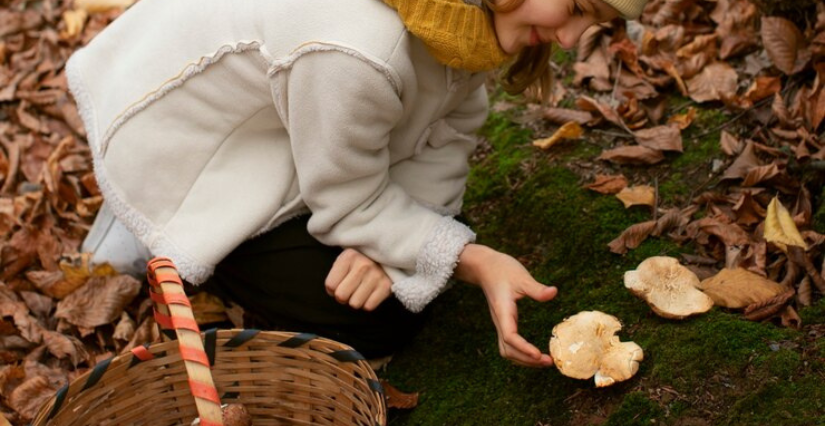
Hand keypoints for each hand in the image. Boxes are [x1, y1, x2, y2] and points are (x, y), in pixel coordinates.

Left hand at [325, 248, 391, 310]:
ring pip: (355, 304)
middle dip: (343, 297)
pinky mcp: (386, 286)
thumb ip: (335, 274)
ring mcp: (376, 275)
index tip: (340, 283)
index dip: (333, 288)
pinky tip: (371, 293)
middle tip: (350, 290)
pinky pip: (368, 306)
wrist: (386, 260)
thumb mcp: (345, 261)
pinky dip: (368, 303)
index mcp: (349, 256)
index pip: (330, 285)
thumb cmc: (359, 264)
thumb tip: (332, 292)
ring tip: (361, 290)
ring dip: (356, 300)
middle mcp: (363, 265)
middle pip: (341, 296)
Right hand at [454, 244, 557, 367]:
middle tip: (549, 361)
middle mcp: (500, 321)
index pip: (510, 336)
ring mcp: (500, 323)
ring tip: (543, 361)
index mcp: (503, 312)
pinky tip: (534, 353)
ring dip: (523, 360)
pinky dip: (521, 353)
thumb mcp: (521, 277)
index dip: (523, 348)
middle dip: (526, 360)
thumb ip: (537, 288)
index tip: (538, 354)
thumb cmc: (503, 270)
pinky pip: (509, 344)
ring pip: (507, 350)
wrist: (485, 267)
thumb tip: (554, 292)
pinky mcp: (503, 323)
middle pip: (508, 350)